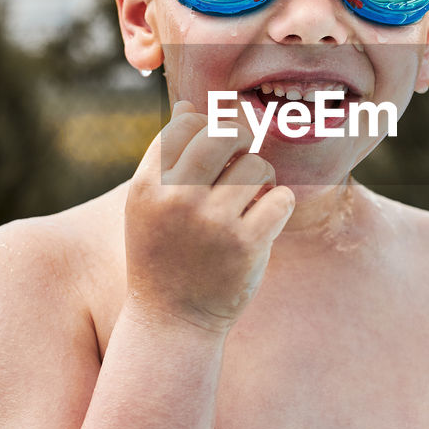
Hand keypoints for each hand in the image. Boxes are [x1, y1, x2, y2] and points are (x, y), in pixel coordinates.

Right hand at [124, 100, 294, 333]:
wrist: (172, 321)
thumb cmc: (164, 253)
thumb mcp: (151, 205)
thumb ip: (167, 157)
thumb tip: (188, 107)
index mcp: (148, 186)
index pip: (184, 125)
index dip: (206, 126)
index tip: (214, 147)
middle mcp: (176, 199)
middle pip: (222, 133)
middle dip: (240, 138)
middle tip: (243, 155)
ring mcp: (212, 222)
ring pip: (256, 165)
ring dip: (261, 177)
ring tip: (249, 199)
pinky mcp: (245, 245)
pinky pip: (280, 198)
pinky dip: (278, 205)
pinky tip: (264, 220)